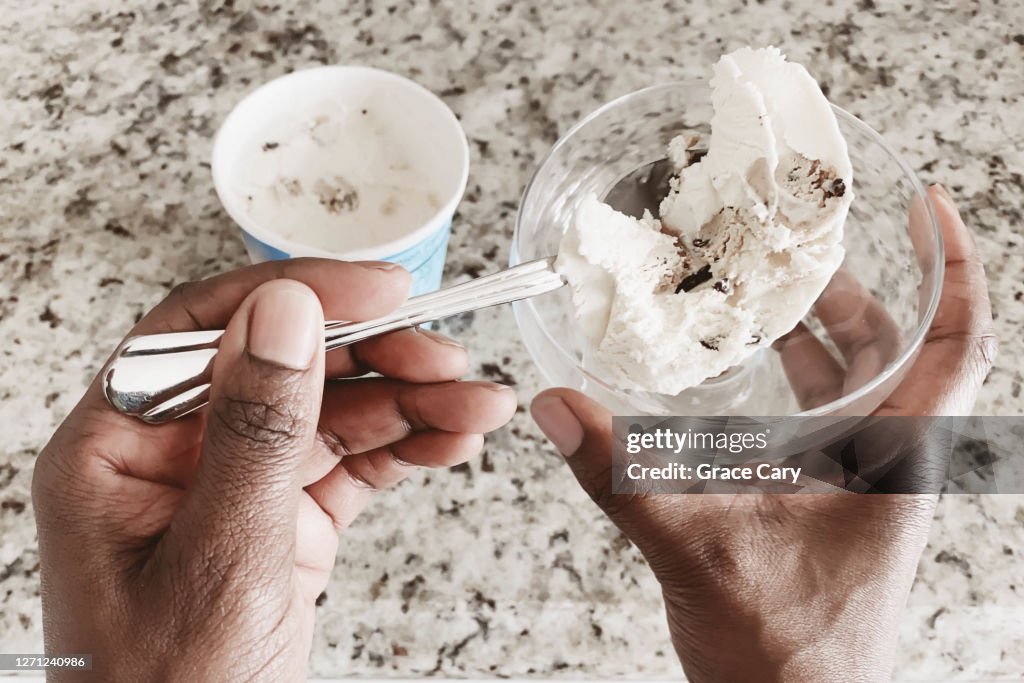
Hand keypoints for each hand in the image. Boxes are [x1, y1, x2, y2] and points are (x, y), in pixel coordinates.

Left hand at [33, 259, 516, 681]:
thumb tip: (284, 312)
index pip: (204, 332)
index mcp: (119, 449)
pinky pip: (353, 464)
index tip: (378, 290)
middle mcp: (178, 455)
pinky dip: (407, 448)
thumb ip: (254, 431)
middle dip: (375, 358)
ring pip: (333, 413)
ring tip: (478, 405)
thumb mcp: (219, 558)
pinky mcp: (286, 518)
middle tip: (446, 359)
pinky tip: (451, 439)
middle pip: (285, 366)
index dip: (297, 295)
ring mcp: (238, 485)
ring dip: (410, 403)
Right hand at [530, 185, 994, 681]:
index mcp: (896, 460)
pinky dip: (800, 383)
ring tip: (774, 296)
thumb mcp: (698, 547)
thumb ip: (623, 474)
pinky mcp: (829, 506)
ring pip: (864, 387)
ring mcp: (862, 487)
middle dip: (858, 292)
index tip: (930, 208)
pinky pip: (827, 422)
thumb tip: (560, 406)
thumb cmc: (786, 653)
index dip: (955, 267)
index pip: (957, 343)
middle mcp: (890, 465)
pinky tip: (752, 374)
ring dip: (826, 336)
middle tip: (804, 249)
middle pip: (902, 351)